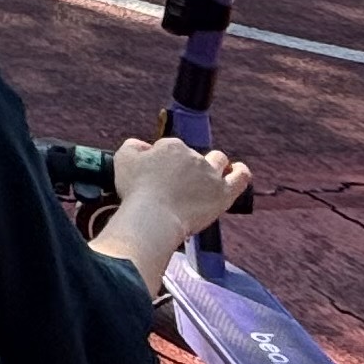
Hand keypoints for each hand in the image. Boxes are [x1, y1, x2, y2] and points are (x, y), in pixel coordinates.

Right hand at [108, 136, 248, 238]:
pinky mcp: (223, 193)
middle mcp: (193, 156)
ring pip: (219, 160)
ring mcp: (210, 174)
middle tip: (176, 183)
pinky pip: (240, 178)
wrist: (153, 216)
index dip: (162, 161)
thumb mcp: (122, 159)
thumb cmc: (136, 190)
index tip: (156, 176)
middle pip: (192, 155)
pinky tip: (240, 171)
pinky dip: (241, 172)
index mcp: (171, 146)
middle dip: (186, 164)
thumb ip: (133, 147)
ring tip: (212, 173)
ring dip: (216, 163)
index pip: (169, 148)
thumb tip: (143, 146)